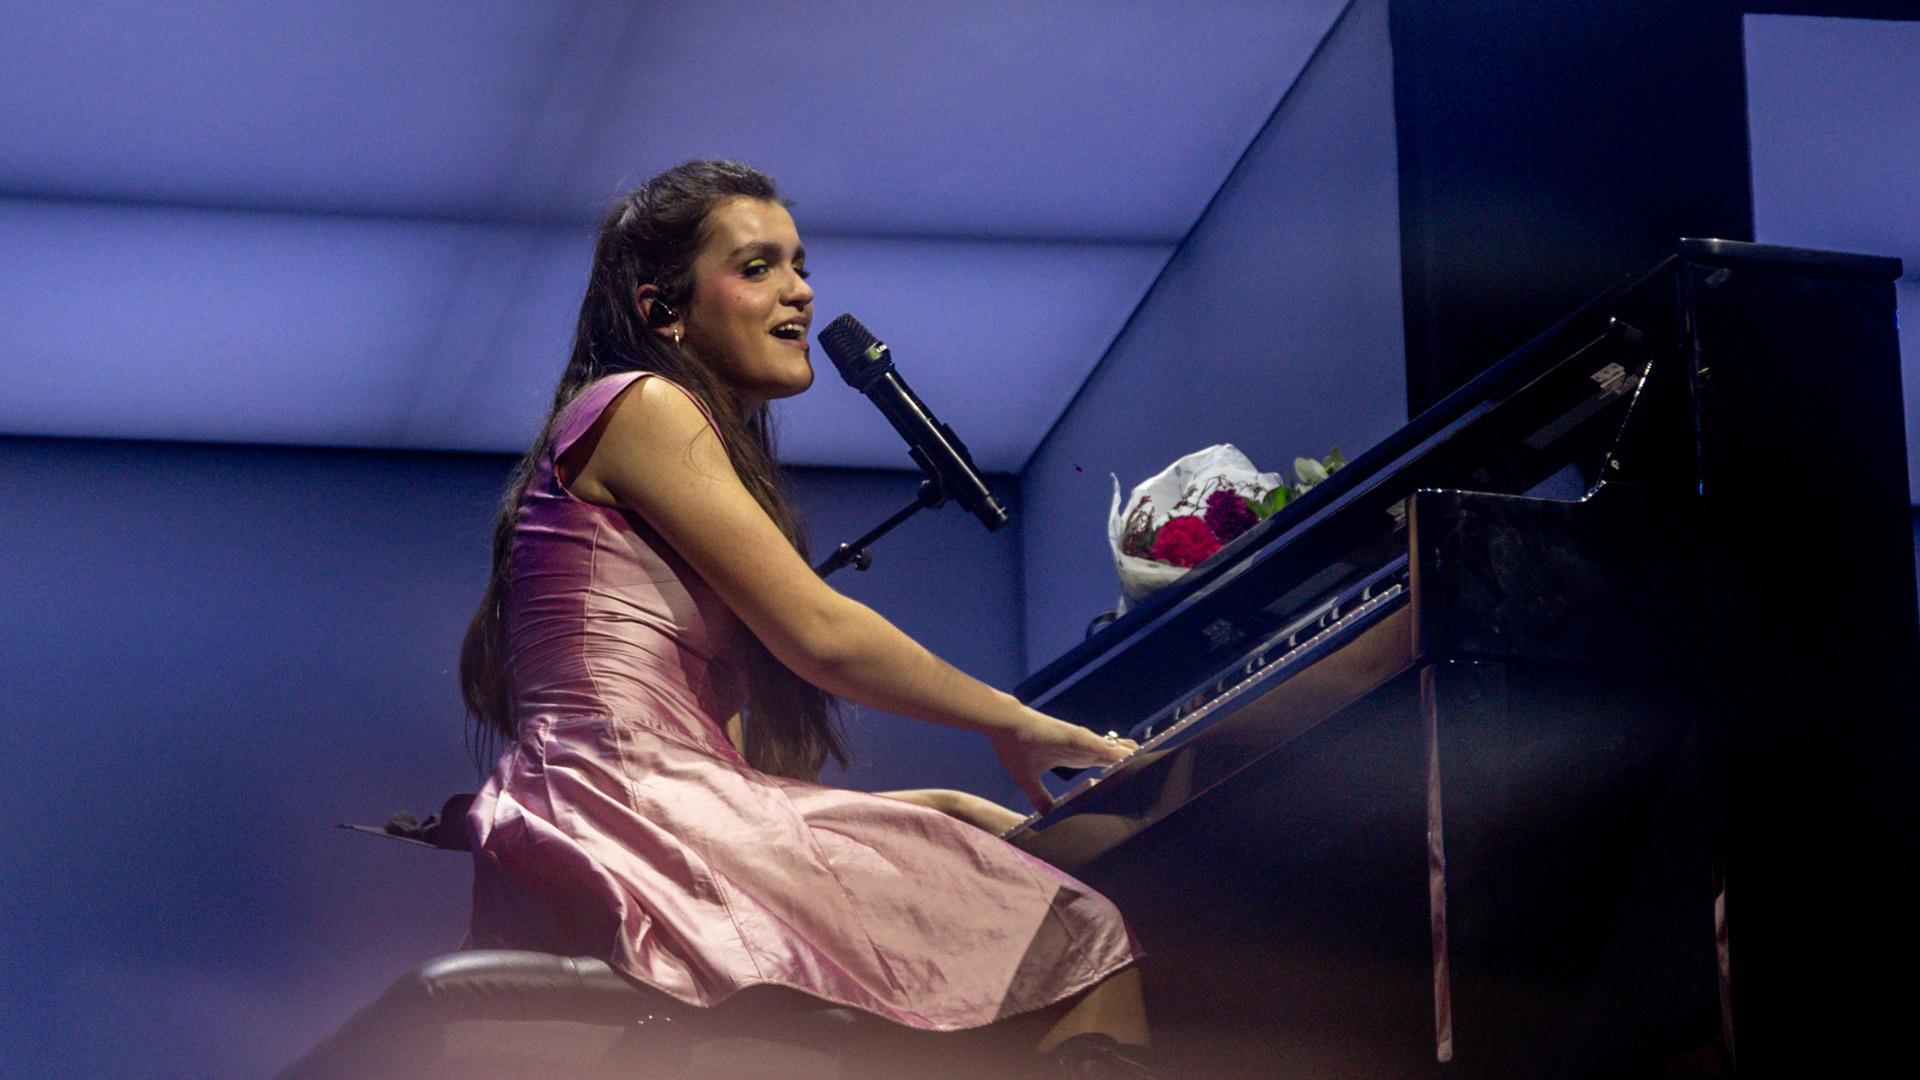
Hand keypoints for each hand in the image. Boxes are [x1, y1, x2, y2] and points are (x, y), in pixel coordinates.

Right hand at [989, 707, 1137, 813]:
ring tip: (1150, 762)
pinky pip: (1101, 746)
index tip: (1131, 778)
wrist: (1003, 727)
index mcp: (1072, 756)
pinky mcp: (1075, 736)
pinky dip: (1116, 752)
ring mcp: (1080, 741)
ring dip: (1129, 758)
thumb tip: (1045, 816)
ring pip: (1112, 751)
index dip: (1117, 770)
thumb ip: (1040, 798)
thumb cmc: (1015, 747)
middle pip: (1113, 756)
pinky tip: (1131, 757)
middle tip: (1152, 769)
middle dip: (1130, 763)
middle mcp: (1080, 747)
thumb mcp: (1028, 781)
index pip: (1102, 763)